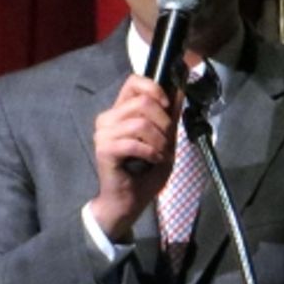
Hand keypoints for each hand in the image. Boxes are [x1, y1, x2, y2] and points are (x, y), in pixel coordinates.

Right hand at [87, 74, 175, 242]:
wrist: (128, 202)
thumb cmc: (144, 173)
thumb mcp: (165, 141)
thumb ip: (170, 118)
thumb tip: (180, 91)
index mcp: (121, 111)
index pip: (133, 81)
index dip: (154, 88)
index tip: (167, 106)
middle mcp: (108, 118)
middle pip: (142, 102)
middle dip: (164, 122)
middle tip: (166, 142)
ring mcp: (103, 134)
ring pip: (140, 123)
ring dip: (158, 141)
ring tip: (160, 154)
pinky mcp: (104, 150)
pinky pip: (133, 143)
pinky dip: (150, 153)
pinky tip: (152, 161)